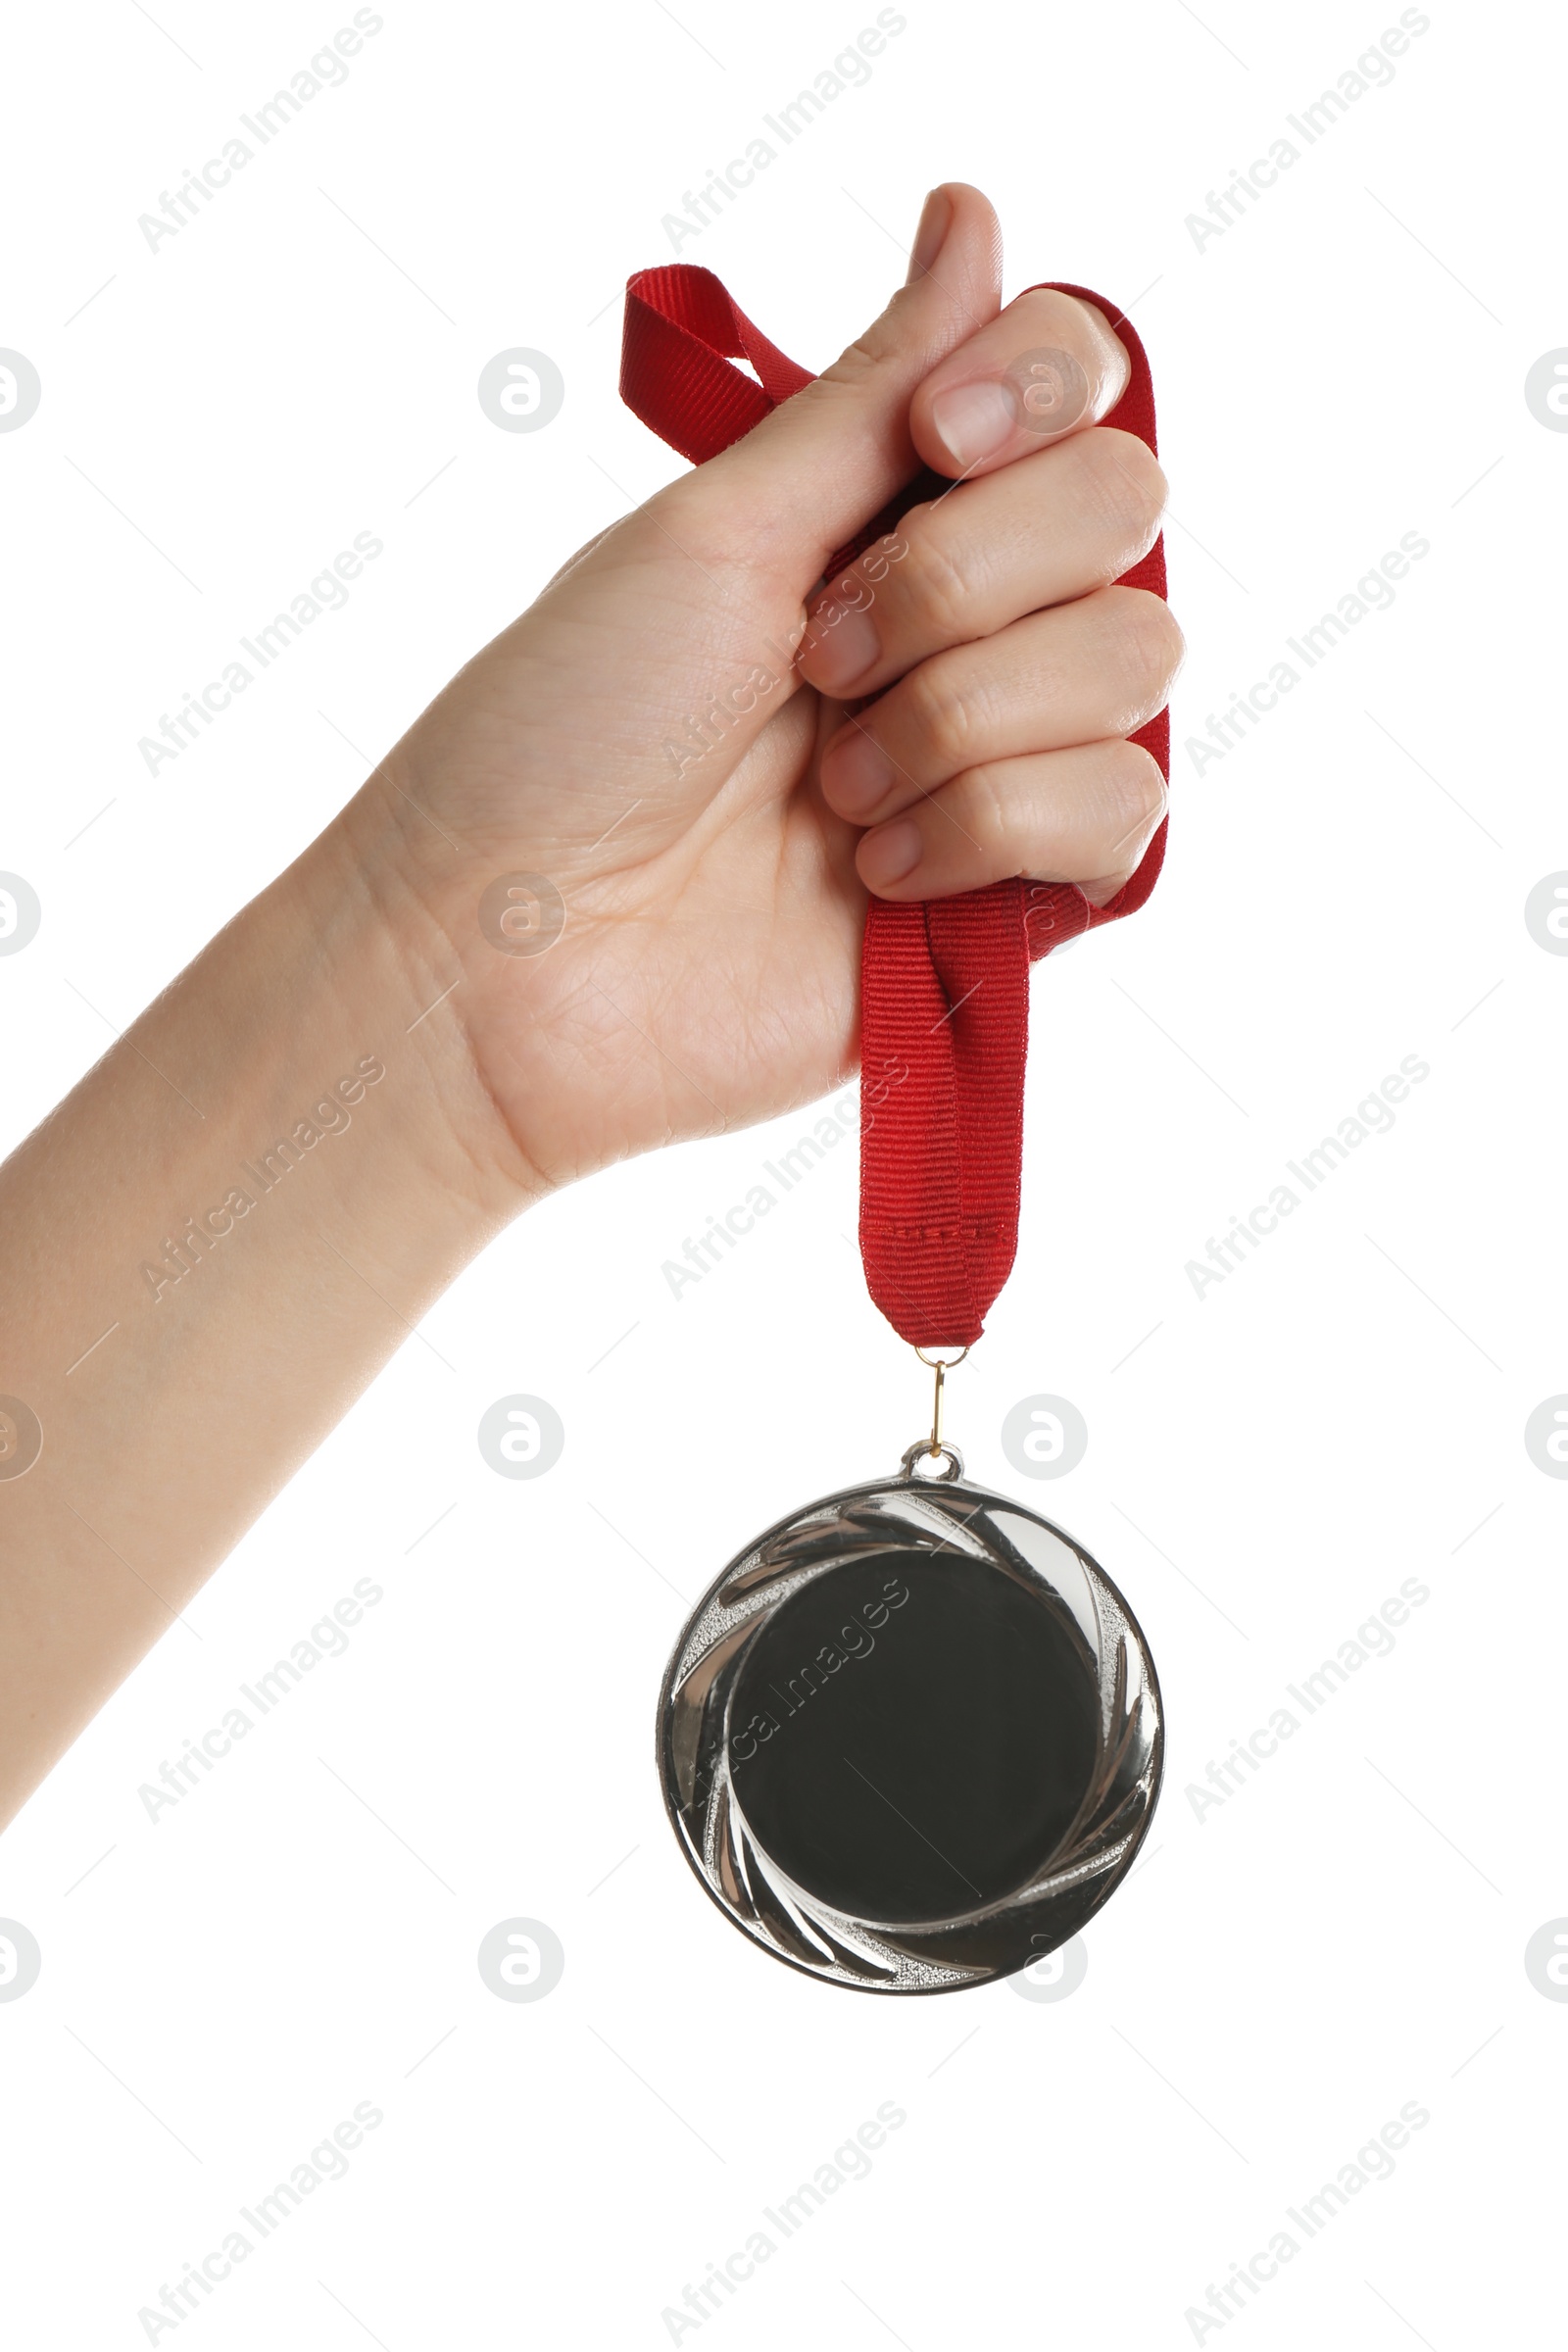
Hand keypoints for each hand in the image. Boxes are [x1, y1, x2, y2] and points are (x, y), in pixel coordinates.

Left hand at [356, 181, 1181, 1196]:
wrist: (509, 961)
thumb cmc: (562, 734)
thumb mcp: (714, 529)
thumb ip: (874, 392)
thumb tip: (972, 217)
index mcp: (887, 513)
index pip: (1075, 386)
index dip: (1038, 388)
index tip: (934, 445)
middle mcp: (966, 624)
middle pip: (1124, 508)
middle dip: (957, 582)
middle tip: (815, 664)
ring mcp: (1003, 757)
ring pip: (1136, 658)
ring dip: (954, 719)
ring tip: (827, 794)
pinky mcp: (1022, 895)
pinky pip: (1122, 809)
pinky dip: (987, 827)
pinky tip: (875, 877)